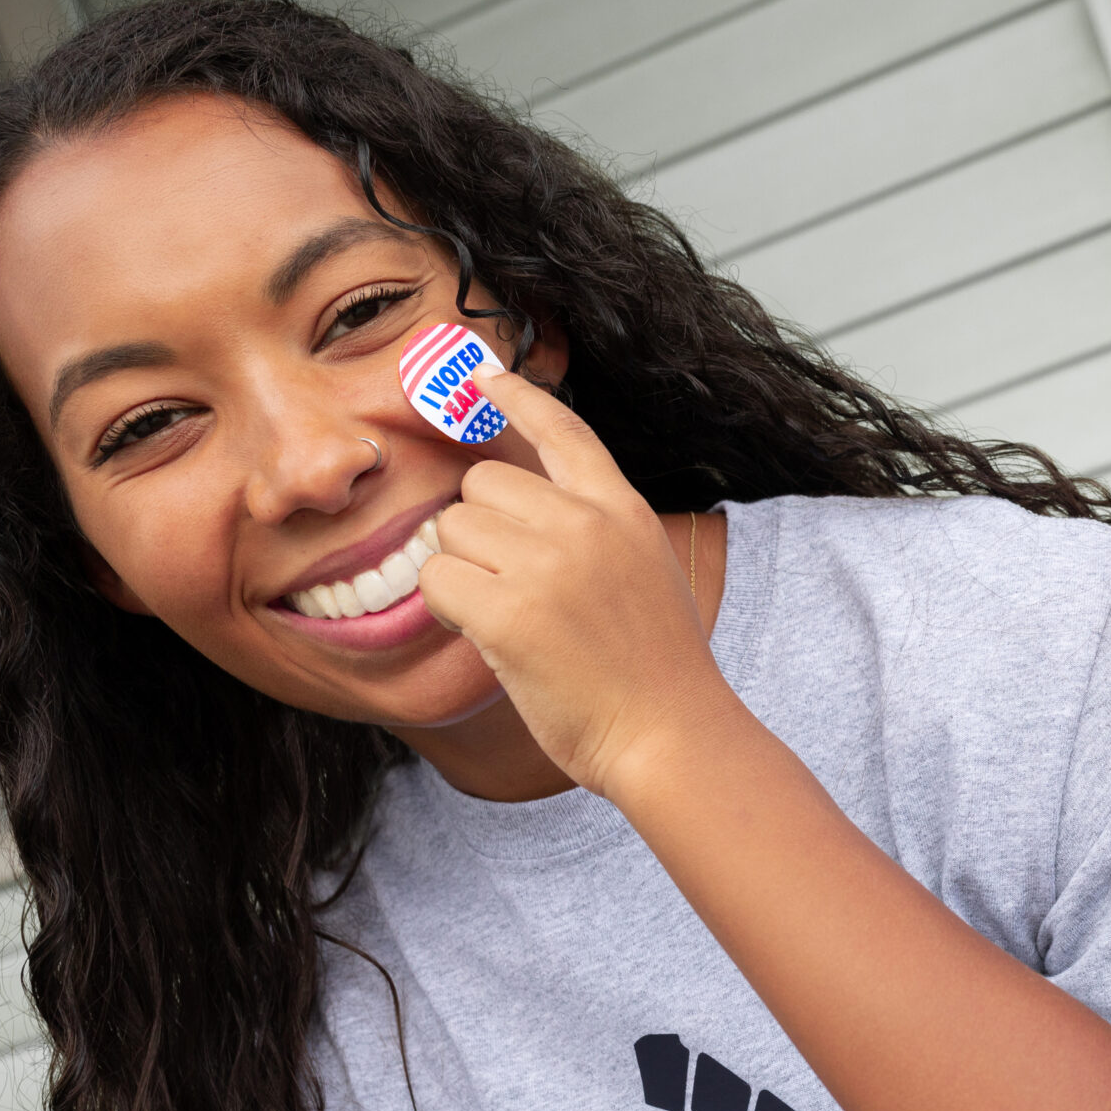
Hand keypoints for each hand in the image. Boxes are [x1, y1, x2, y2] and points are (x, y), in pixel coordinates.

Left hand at [416, 364, 727, 797]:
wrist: (672, 734)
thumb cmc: (655, 669)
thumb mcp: (645, 570)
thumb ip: (596, 529)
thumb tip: (520, 505)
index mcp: (623, 510)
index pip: (563, 431)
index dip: (516, 398)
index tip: (481, 376)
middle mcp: (587, 524)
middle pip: (483, 484)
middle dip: (481, 532)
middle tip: (513, 588)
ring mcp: (550, 565)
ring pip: (454, 529)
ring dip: (464, 571)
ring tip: (510, 618)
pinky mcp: (511, 612)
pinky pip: (439, 580)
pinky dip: (449, 609)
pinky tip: (488, 636)